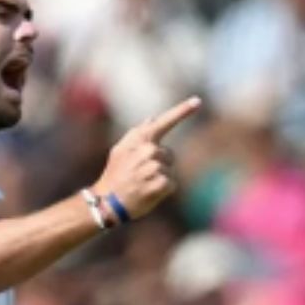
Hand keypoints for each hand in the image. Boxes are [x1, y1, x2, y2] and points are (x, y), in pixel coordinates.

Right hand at [94, 96, 202, 220]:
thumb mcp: (119, 153)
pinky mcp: (161, 183)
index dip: (182, 111)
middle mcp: (147, 151)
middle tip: (140, 175)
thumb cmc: (114, 177)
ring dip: (160, 178)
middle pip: (168, 154)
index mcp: (139, 142)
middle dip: (159, 164)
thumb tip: (152, 119)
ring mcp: (154, 168)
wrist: (106, 204)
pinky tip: (148, 193)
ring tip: (142, 184)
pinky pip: (172, 184)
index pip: (163, 123)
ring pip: (169, 170)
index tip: (197, 100)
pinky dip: (163, 190)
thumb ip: (136, 135)